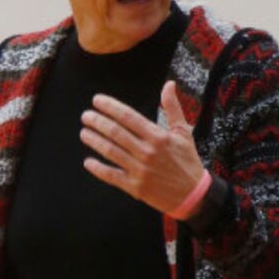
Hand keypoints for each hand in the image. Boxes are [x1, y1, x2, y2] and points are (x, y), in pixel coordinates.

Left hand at [80, 80, 205, 216]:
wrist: (193, 194)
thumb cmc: (187, 162)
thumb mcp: (183, 132)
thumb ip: (172, 107)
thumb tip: (169, 84)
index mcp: (157, 136)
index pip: (128, 116)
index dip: (110, 107)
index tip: (97, 101)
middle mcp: (147, 152)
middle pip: (115, 132)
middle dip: (97, 122)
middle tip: (86, 116)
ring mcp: (140, 170)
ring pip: (110, 152)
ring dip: (94, 141)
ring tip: (84, 132)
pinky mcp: (135, 187)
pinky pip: (112, 176)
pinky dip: (98, 168)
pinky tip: (88, 162)